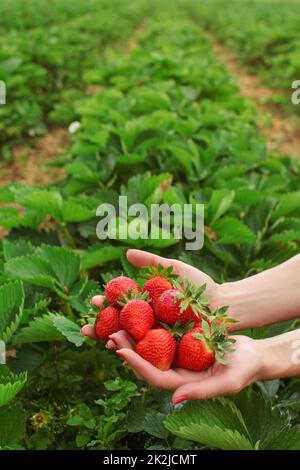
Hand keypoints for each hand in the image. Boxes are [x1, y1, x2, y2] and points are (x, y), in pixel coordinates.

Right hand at [81, 248, 220, 340]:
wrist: (222, 304)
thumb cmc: (198, 286)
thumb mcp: (173, 269)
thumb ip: (151, 263)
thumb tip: (126, 253)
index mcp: (146, 303)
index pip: (120, 305)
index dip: (106, 304)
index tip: (94, 301)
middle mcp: (149, 321)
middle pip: (120, 325)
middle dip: (102, 328)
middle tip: (87, 329)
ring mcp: (158, 336)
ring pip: (131, 341)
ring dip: (115, 342)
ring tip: (103, 342)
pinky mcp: (169, 349)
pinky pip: (149, 353)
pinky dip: (135, 354)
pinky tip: (123, 354)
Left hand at [105, 331, 263, 403]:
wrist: (254, 354)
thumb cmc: (244, 369)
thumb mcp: (227, 383)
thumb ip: (202, 392)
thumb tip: (173, 400)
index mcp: (183, 382)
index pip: (154, 376)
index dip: (137, 365)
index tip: (121, 352)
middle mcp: (177, 369)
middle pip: (147, 361)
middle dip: (128, 349)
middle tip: (112, 334)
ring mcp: (179, 354)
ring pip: (151, 346)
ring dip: (135, 336)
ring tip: (118, 322)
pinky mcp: (183, 340)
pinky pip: (163, 333)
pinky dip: (150, 324)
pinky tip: (141, 310)